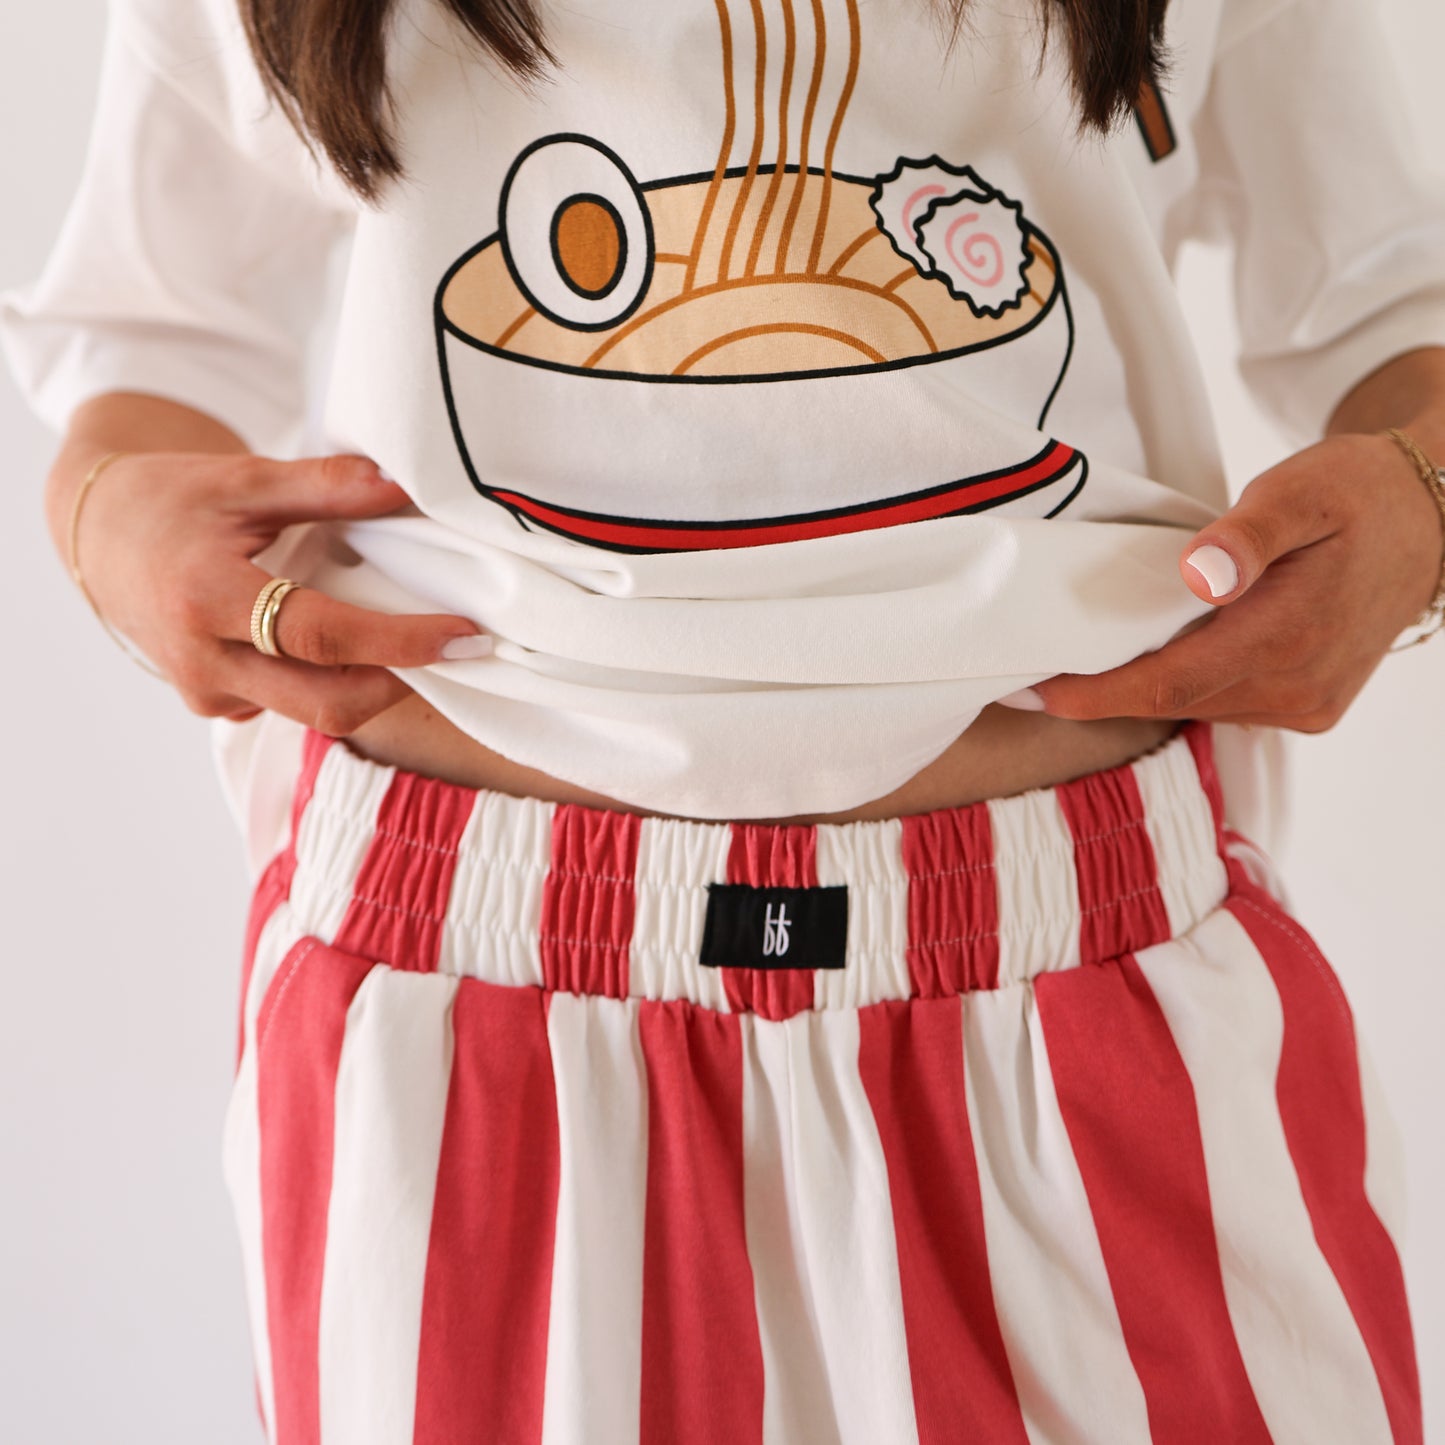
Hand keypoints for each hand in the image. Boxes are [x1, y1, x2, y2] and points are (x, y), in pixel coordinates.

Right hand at [68, 450, 488, 733]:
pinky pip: (291, 706)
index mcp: (205, 597)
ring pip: (314, 712)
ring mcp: (206, 692)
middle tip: (455, 647)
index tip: (463, 634)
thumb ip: (326, 484)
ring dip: (373, 683)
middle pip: (326, 702)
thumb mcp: (244, 478)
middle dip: (400, 682)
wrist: (99, 536)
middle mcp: (202, 661)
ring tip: (412, 638)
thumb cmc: (172, 499)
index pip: (322, 636)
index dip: (400, 640)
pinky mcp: (215, 705)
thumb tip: (404, 485)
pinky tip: (352, 645)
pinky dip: (334, 682)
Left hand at [1020, 432, 1443, 729]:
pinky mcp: (1309, 706)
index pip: (1167, 683)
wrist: (1432, 519)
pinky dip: (1187, 684)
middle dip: (1105, 691)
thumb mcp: (1302, 490)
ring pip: (1197, 705)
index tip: (1034, 691)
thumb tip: (1197, 574)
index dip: (1096, 694)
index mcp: (1288, 636)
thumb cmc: (1359, 495)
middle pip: (1174, 700)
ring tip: (1091, 658)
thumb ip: (1246, 536)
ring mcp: (1306, 703)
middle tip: (1037, 671)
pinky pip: (1226, 703)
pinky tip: (1162, 653)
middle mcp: (1297, 686)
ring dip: (1145, 687)